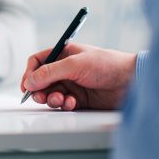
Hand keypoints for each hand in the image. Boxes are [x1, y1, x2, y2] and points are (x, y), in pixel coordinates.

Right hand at [21, 43, 136, 110]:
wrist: (131, 81)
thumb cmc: (106, 64)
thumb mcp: (74, 65)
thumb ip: (49, 73)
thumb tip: (29, 82)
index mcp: (63, 54)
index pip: (38, 62)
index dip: (30, 73)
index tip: (27, 86)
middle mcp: (65, 69)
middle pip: (41, 81)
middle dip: (39, 90)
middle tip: (41, 97)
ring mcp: (72, 84)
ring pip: (50, 93)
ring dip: (52, 98)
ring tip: (60, 99)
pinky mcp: (79, 99)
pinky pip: (62, 103)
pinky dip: (64, 104)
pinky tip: (72, 103)